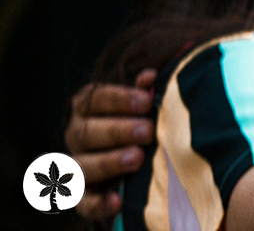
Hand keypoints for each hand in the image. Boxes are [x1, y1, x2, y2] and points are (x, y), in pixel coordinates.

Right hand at [66, 69, 156, 219]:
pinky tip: (117, 200)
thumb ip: (143, 92)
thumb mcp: (142, 104)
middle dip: (117, 131)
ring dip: (109, 162)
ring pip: (82, 165)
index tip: (146, 101)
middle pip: (86, 132)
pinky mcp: (84, 195)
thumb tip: (149, 76)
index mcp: (87, 108)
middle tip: (147, 131)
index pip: (93, 99)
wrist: (139, 156)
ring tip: (137, 158)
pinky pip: (84, 202)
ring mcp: (77, 165)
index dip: (119, 99)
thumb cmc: (141, 119)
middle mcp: (77, 135)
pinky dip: (98, 203)